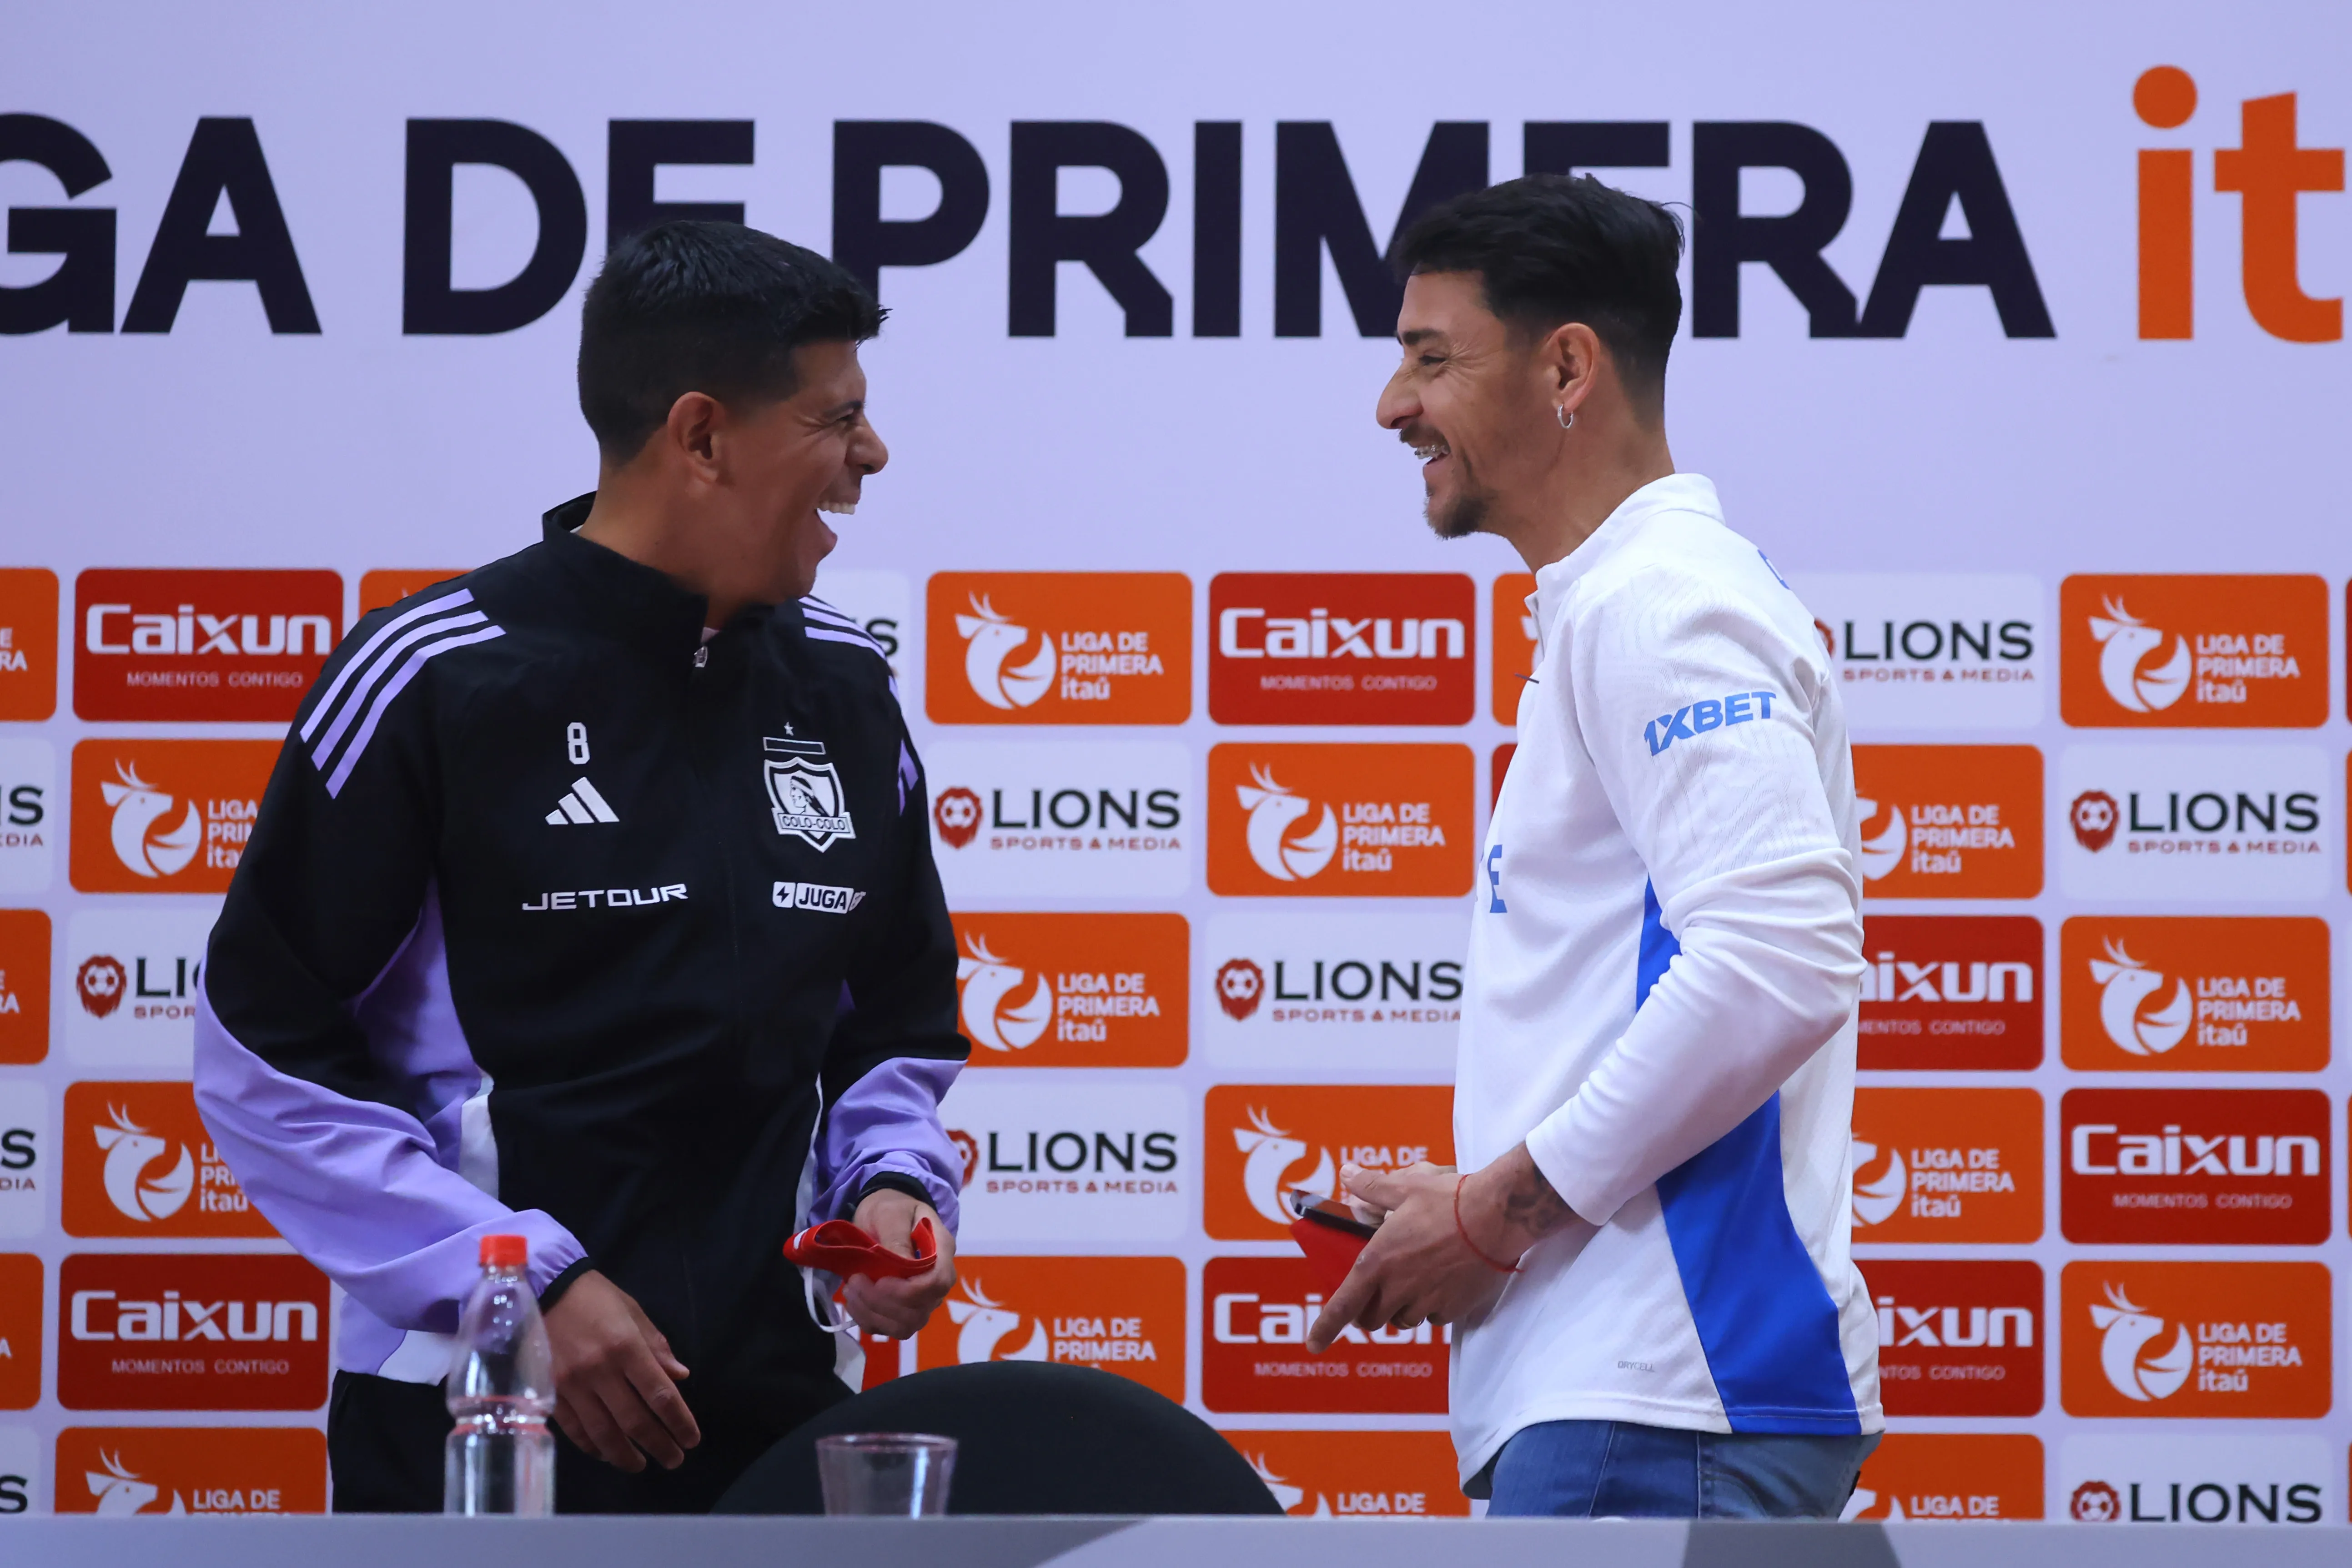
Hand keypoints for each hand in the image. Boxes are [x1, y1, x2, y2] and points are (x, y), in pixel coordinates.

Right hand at [544, 1269, 698, 1472]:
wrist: (543, 1289)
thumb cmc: (595, 1298)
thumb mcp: (633, 1312)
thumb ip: (657, 1347)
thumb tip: (680, 1377)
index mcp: (626, 1347)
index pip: (660, 1395)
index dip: (679, 1422)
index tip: (691, 1439)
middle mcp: (600, 1370)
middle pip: (634, 1421)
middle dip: (659, 1445)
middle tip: (674, 1460)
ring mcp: (572, 1385)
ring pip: (603, 1433)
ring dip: (625, 1455)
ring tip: (641, 1464)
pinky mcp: (550, 1393)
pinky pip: (574, 1430)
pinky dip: (593, 1447)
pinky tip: (607, 1453)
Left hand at [843, 1188, 956, 1338]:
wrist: (883, 1213)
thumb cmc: (890, 1207)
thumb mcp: (891, 1213)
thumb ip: (897, 1237)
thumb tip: (900, 1266)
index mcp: (941, 1251)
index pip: (937, 1283)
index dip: (907, 1291)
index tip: (878, 1281)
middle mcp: (936, 1280)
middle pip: (920, 1312)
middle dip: (882, 1304)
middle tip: (855, 1281)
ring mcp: (920, 1298)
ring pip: (905, 1326)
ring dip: (872, 1314)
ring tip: (852, 1289)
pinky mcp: (901, 1308)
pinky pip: (887, 1328)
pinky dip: (866, 1319)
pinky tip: (855, 1298)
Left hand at [1306, 1162, 1508, 1352]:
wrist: (1495, 1216)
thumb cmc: (1447, 1200)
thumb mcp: (1404, 1187)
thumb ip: (1371, 1187)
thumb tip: (1347, 1173)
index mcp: (1378, 1261)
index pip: (1343, 1305)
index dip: (1325, 1327)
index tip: (1314, 1344)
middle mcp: (1399, 1287)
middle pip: (1373, 1319)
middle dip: (1369, 1311)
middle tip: (1375, 1294)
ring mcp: (1427, 1300)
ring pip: (1404, 1320)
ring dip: (1401, 1308)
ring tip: (1412, 1282)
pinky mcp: (1454, 1307)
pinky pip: (1434, 1317)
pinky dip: (1431, 1308)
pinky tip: (1440, 1284)